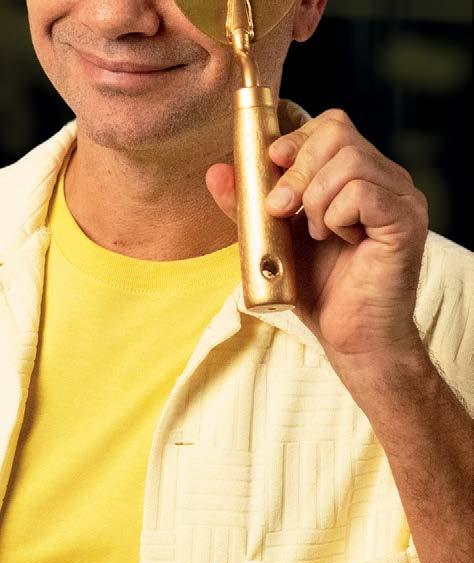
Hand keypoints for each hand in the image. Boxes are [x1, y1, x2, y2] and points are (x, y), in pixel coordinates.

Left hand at [206, 109, 428, 379]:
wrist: (351, 338)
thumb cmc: (321, 292)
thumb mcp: (275, 241)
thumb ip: (248, 206)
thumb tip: (216, 171)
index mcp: (358, 176)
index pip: (330, 125)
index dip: (295, 140)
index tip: (272, 166)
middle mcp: (385, 179)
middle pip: (338, 131)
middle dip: (297, 168)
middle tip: (283, 210)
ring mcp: (400, 197)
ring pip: (349, 160)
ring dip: (315, 198)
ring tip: (316, 234)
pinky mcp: (405, 221)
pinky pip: (362, 192)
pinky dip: (336, 214)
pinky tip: (336, 239)